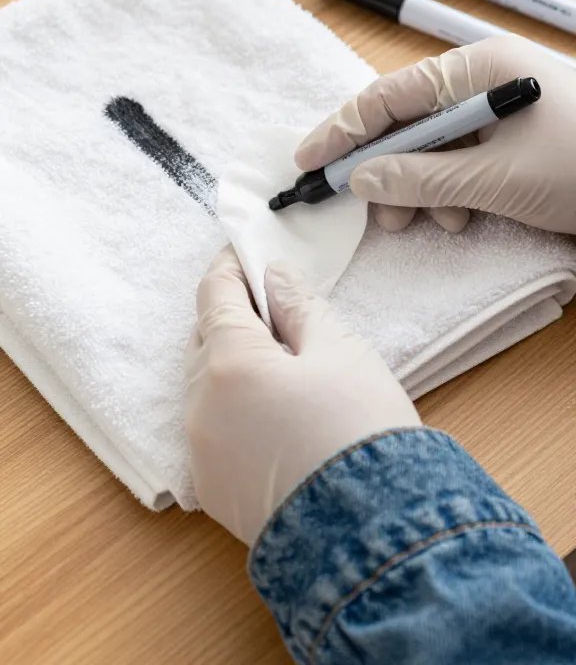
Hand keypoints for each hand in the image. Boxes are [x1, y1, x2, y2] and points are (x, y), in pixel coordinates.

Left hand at [185, 247, 419, 544]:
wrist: (374, 536)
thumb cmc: (361, 428)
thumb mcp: (340, 350)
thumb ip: (299, 306)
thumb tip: (273, 277)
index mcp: (227, 362)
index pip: (214, 295)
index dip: (230, 268)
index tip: (247, 254)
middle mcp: (199, 406)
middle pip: (206, 341)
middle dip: (234, 318)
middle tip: (276, 308)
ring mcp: (201, 454)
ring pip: (208, 388)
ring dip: (234, 367)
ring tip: (282, 366)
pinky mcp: (214, 491)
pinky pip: (215, 432)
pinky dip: (235, 411)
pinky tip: (275, 417)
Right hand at [295, 36, 575, 234]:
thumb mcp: (495, 179)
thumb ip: (419, 178)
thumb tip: (360, 180)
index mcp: (476, 69)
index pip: (389, 96)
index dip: (342, 131)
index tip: (307, 163)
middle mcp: (482, 81)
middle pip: (406, 122)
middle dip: (384, 169)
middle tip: (368, 210)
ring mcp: (498, 110)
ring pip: (431, 147)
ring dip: (418, 188)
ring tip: (423, 222)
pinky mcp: (511, 140)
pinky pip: (460, 161)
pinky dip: (449, 192)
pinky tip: (460, 217)